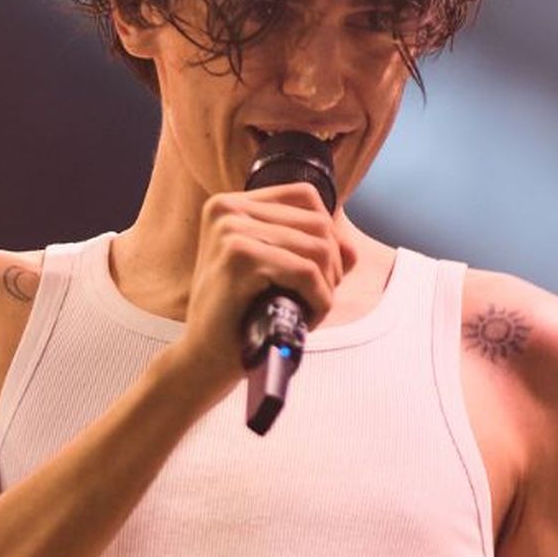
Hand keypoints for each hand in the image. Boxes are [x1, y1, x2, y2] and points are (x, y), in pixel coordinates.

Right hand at [174, 183, 359, 400]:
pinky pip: (306, 272)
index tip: (323, 272)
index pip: (306, 196)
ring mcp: (231, 230)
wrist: (205, 359)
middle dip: (331, 265)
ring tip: (308, 311)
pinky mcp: (239, 257)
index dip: (329, 234)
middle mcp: (227, 209)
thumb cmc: (240, 318)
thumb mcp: (275, 275)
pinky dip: (318, 299)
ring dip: (326, 286)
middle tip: (316, 298)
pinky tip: (306, 319)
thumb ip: (313, 253)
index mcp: (231, 205)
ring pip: (317, 247)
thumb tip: (352, 250)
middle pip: (317, 222)